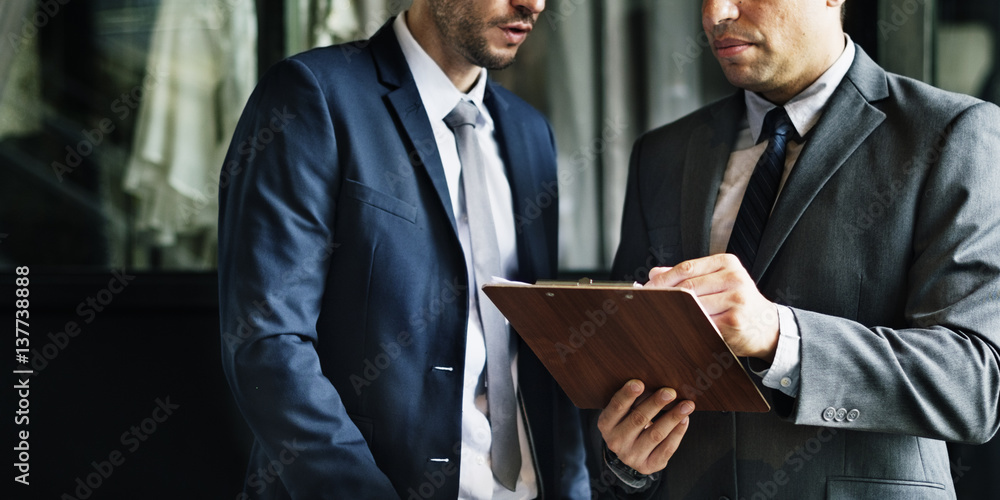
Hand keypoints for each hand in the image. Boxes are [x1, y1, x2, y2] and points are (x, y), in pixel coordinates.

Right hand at [597, 380, 693, 474]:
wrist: (628, 453)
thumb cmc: (628, 424)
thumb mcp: (623, 413)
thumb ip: (635, 400)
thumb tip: (657, 381)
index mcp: (606, 424)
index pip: (616, 407)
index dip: (627, 395)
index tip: (639, 383)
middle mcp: (616, 442)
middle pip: (638, 420)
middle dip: (655, 404)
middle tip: (670, 392)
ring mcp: (631, 456)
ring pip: (655, 435)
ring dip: (673, 418)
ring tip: (687, 405)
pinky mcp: (648, 466)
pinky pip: (666, 449)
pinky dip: (677, 433)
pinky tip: (685, 420)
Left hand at [646, 254, 778, 362]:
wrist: (768, 326)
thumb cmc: (739, 301)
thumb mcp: (718, 280)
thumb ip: (688, 275)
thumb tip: (654, 273)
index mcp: (728, 263)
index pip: (687, 268)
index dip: (663, 279)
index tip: (647, 287)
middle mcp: (734, 278)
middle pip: (688, 286)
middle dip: (664, 295)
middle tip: (648, 303)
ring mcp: (736, 300)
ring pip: (693, 305)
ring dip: (674, 311)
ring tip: (660, 315)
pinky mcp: (733, 322)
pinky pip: (701, 323)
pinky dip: (687, 325)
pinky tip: (679, 327)